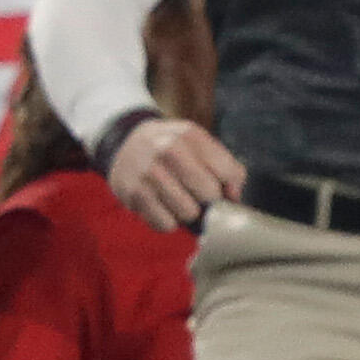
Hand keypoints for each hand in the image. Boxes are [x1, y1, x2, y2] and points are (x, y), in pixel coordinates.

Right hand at [106, 112, 242, 227]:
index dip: (228, 186)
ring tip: (177, 199)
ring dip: (187, 212)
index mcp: (189, 135)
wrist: (125, 143)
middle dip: (207, 200)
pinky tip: (162, 206)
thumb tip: (234, 198)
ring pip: (188, 213)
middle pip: (209, 194)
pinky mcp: (133, 194)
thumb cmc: (173, 149)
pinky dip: (168, 221)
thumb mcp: (200, 145)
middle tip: (195, 193)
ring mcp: (148, 172)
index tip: (219, 185)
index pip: (227, 172)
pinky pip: (166, 224)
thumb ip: (228, 168)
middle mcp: (167, 149)